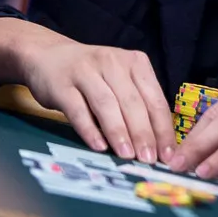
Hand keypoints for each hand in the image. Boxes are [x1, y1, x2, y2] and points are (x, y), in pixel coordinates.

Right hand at [20, 41, 175, 164]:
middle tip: (149, 160)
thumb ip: (137, 106)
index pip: (154, 99)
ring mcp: (85, 71)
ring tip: (127, 156)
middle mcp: (112, 62)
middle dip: (143, 134)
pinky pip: (78, 109)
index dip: (162, 128)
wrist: (48, 56)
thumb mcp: (120, 81)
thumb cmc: (93, 75)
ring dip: (119, 132)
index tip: (168, 155)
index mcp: (135, 62)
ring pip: (107, 104)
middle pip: (132, 102)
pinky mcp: (62, 84)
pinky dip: (89, 129)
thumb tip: (156, 146)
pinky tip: (98, 146)